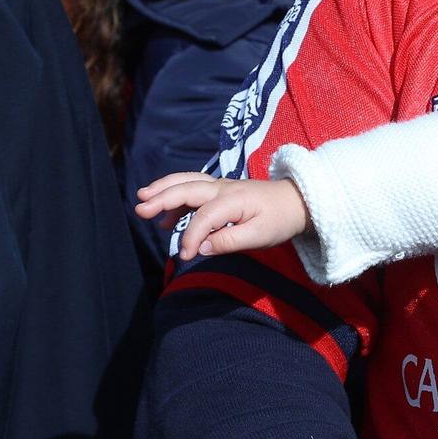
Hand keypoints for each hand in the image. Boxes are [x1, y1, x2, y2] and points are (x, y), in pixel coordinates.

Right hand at [134, 172, 308, 259]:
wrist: (297, 202)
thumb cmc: (280, 220)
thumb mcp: (261, 236)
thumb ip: (231, 241)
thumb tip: (202, 247)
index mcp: (234, 199)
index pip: (204, 217)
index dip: (191, 237)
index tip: (184, 256)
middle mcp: (224, 188)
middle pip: (188, 189)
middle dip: (163, 198)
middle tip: (140, 209)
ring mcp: (221, 187)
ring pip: (188, 182)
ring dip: (164, 189)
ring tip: (143, 199)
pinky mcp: (220, 191)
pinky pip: (193, 188)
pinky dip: (176, 196)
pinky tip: (166, 218)